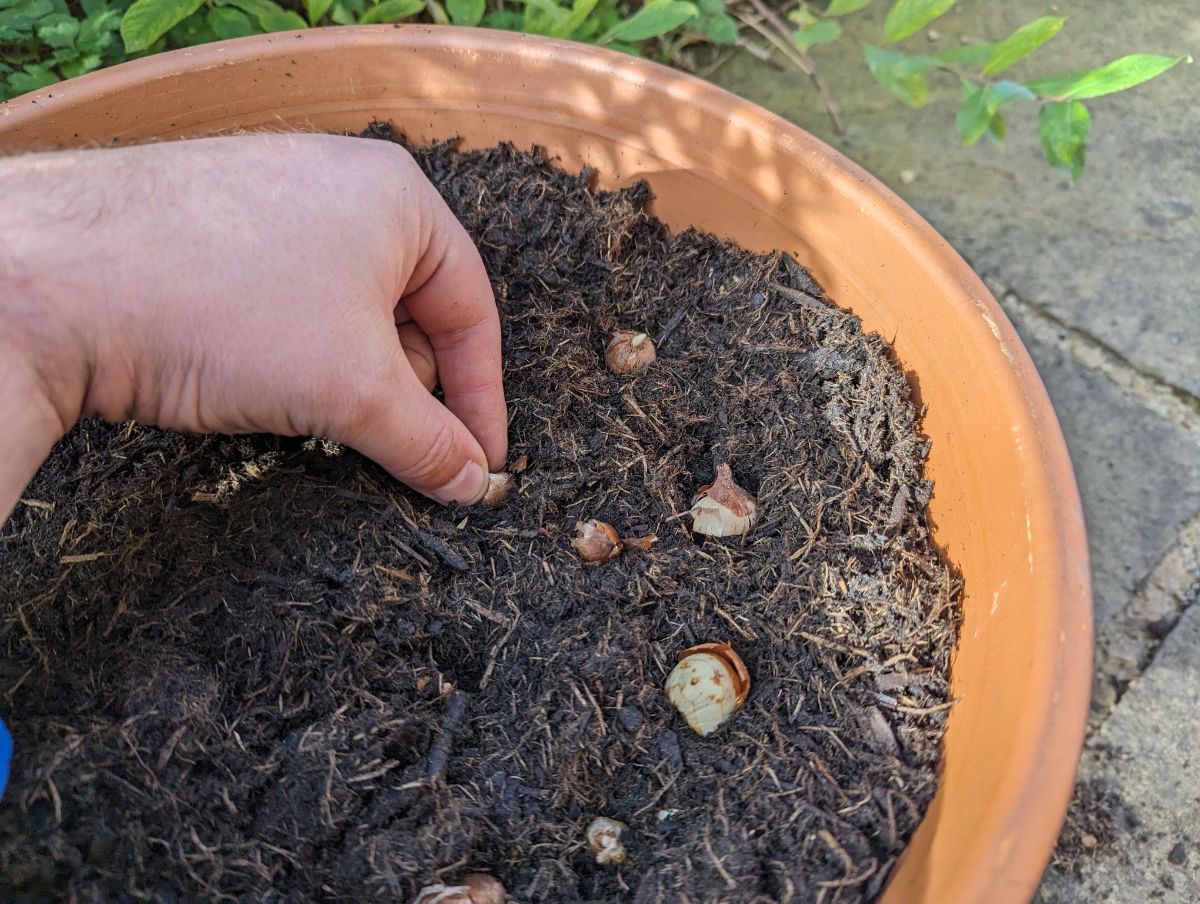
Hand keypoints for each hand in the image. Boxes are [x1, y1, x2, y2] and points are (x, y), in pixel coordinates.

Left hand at [0, 134, 506, 521]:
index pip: (471, 312)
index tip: (479, 462)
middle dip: (409, 395)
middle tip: (404, 458)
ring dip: (350, 384)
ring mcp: (272, 209)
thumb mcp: (354, 390)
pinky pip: (288, 311)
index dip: (481, 399)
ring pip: (346, 320)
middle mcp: (340, 190)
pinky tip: (271, 396)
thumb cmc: (225, 306)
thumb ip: (428, 442)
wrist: (60, 281)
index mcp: (398, 198)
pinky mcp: (216, 239)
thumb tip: (468, 481)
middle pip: (410, 317)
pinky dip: (296, 363)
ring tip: (325, 425)